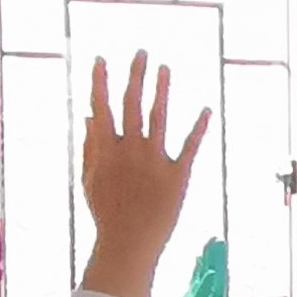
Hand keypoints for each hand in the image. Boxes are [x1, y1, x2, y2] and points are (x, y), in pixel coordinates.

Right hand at [75, 55, 208, 296]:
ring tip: (165, 69)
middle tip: (142, 52)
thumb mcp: (90, 178)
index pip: (101, 107)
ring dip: (162, 91)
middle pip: (132, 105)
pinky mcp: (178, 176)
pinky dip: (199, 127)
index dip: (100, 82)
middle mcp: (130, 151)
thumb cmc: (107, 212)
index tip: (101, 60)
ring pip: (160, 118)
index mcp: (105, 150)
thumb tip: (90, 114)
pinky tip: (206, 108)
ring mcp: (154, 162)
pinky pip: (190, 147)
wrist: (129, 244)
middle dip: (136, 76)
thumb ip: (90, 146)